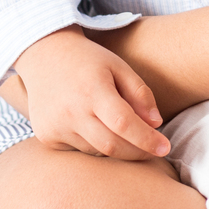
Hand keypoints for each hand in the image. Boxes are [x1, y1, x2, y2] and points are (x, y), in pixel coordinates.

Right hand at [13, 28, 170, 159]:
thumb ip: (140, 94)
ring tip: (122, 130)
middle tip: (153, 149)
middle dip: (137, 152)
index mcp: (92, 89)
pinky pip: (80, 150)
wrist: (44, 55)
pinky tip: (96, 127)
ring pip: (97, 151)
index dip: (147, 140)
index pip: (124, 123)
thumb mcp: (119, 67)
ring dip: (117, 147)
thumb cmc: (88, 61)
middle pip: (112, 146)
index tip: (165, 148)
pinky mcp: (47, 136)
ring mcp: (55, 126)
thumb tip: (156, 124)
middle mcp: (71, 111)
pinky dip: (95, 145)